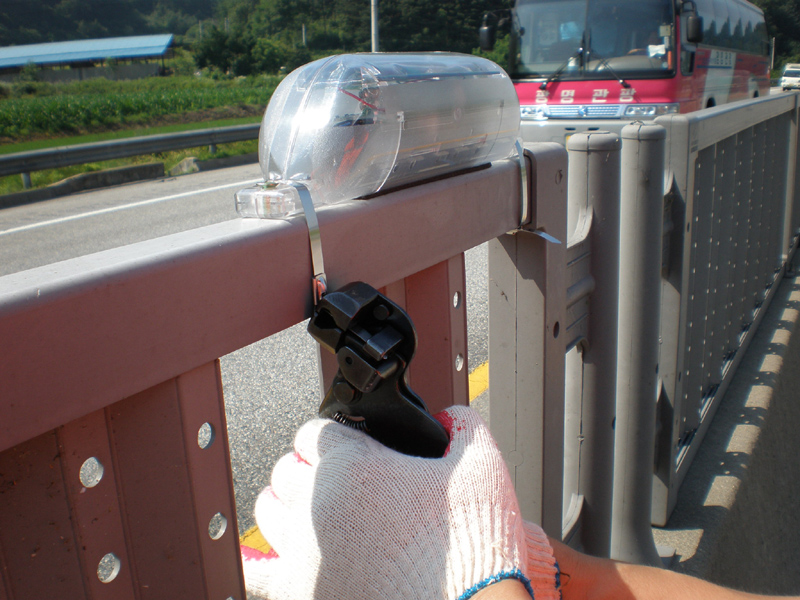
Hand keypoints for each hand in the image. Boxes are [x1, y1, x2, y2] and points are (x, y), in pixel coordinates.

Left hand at [242, 405, 558, 599]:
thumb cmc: (470, 548)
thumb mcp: (481, 468)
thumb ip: (462, 428)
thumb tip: (450, 418)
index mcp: (352, 468)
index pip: (313, 432)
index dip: (332, 434)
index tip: (346, 444)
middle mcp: (316, 507)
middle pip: (286, 470)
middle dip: (308, 469)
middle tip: (335, 480)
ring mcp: (304, 554)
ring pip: (268, 512)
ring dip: (286, 505)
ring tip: (310, 511)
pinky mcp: (300, 593)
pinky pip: (259, 571)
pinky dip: (262, 559)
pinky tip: (271, 554)